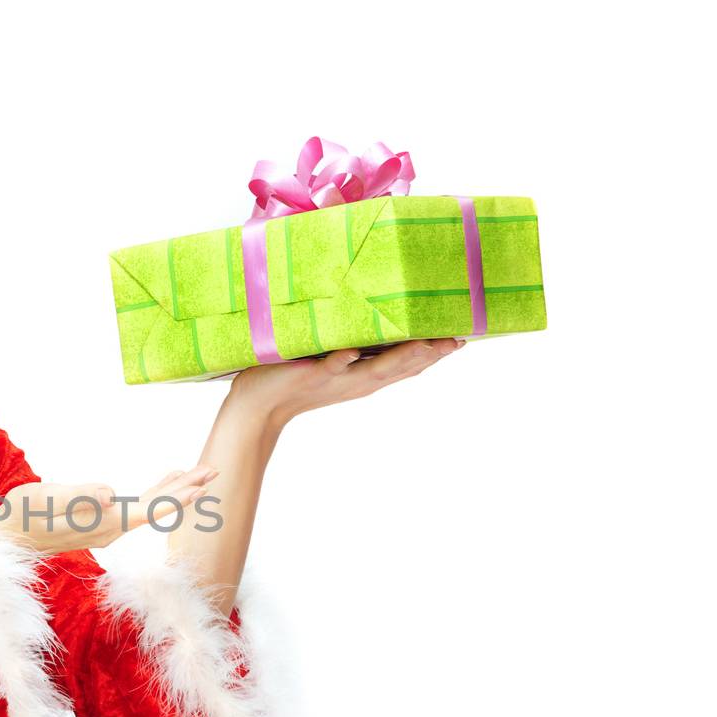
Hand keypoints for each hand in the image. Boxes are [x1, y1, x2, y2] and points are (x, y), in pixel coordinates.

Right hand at [0, 465, 220, 555]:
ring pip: (150, 507)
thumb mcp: (43, 501)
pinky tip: (166, 481)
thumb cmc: (20, 517)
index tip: (201, 487)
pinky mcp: (99, 520)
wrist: (5, 537)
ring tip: (198, 472)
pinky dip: (155, 490)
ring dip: (174, 489)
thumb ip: (76, 497)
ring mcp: (106, 525)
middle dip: (185, 490)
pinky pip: (137, 505)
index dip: (175, 498)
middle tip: (214, 470)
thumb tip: (110, 493)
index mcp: (102, 524)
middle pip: (156, 509)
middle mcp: (110, 528)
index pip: (148, 511)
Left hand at [228, 337, 465, 425]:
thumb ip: (349, 340)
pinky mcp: (309, 374)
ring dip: (400, 357)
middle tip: (458, 340)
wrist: (256, 407)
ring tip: (425, 345)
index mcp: (362, 375)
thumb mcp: (328, 359)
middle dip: (429, 354)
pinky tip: (351, 352)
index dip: (433, 353)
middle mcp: (355, 380)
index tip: (461, 338)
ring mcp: (335, 378)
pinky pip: (328, 366)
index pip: (405, 364)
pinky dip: (340, 360)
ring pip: (374, 369)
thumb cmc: (290, 377)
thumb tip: (366, 308)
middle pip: (400, 368)